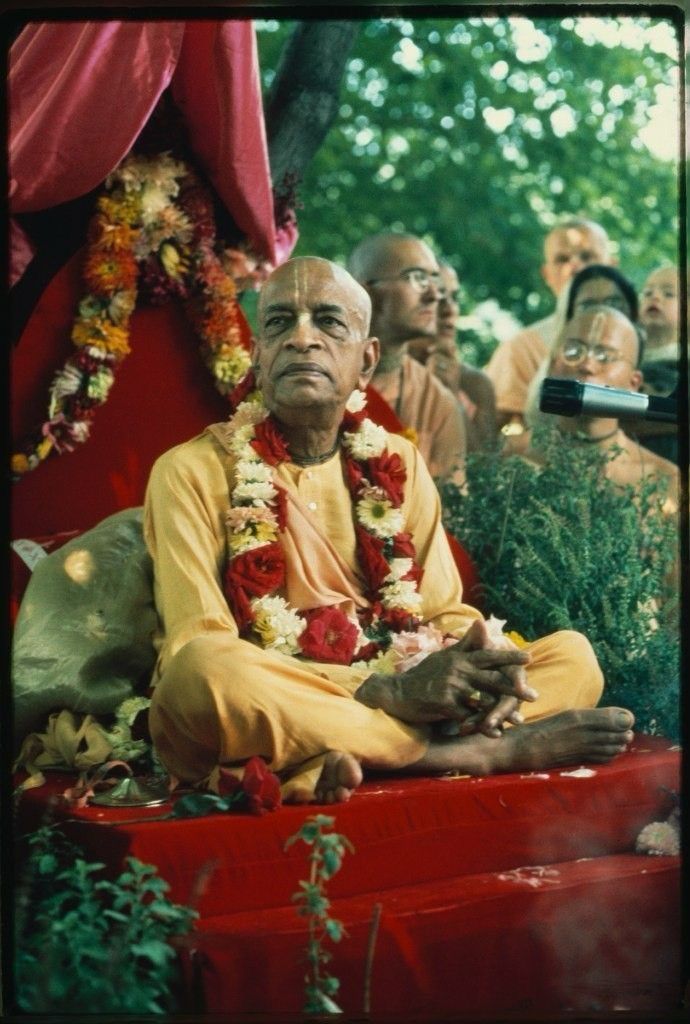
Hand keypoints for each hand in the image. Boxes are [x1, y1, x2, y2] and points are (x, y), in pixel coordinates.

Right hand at [356, 619, 535, 734]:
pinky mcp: (444, 704)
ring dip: (502, 712)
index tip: (529, 658)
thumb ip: (467, 643)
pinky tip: (495, 733)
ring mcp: (451, 687)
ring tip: (519, 720)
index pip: (489, 655)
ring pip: (482, 701)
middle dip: (514, 688)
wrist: (399, 693)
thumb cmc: (426, 674)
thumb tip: (482, 622)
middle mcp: (458, 670)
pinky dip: (482, 726)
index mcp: (460, 658)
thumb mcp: (447, 656)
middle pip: (491, 679)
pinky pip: (468, 717)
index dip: (509, 657)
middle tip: (533, 695)